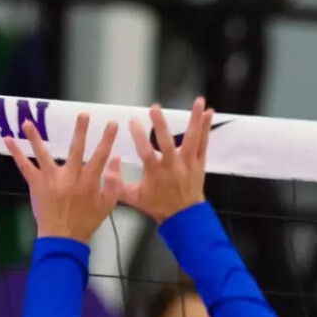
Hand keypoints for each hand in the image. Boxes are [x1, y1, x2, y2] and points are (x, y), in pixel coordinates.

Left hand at [5, 114, 120, 242]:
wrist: (63, 238)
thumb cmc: (86, 222)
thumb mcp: (108, 205)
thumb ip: (113, 182)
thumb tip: (116, 159)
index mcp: (89, 181)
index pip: (100, 155)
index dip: (107, 139)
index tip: (112, 124)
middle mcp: (70, 177)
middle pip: (75, 149)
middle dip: (80, 130)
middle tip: (82, 114)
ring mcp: (51, 180)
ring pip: (42, 154)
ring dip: (35, 137)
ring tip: (28, 121)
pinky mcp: (36, 185)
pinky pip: (24, 166)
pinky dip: (15, 153)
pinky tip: (8, 140)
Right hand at [113, 100, 212, 222]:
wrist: (184, 215)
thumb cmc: (157, 205)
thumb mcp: (133, 198)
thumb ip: (117, 184)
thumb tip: (107, 165)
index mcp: (156, 173)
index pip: (146, 153)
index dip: (139, 136)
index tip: (132, 121)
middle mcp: (173, 166)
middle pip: (167, 143)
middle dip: (161, 125)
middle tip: (154, 107)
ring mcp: (188, 163)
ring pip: (192, 139)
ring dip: (195, 119)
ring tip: (198, 101)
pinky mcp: (199, 162)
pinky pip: (203, 143)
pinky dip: (206, 127)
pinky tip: (209, 113)